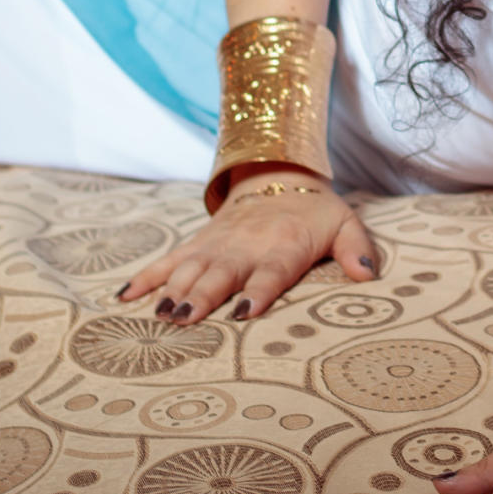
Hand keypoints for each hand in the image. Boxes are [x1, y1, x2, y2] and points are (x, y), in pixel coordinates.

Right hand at [117, 167, 378, 323]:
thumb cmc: (314, 212)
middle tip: (184, 319)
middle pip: (222, 273)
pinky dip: (146, 278)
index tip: (243, 312)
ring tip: (159, 315)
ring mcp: (217, 245)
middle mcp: (245, 246)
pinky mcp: (198, 244)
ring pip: (191, 269)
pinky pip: (168, 260)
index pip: (271, 272)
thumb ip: (357, 248)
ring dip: (173, 291)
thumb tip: (367, 274)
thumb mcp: (345, 223)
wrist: (279, 174)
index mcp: (282, 246)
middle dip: (202, 295)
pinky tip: (125, 298)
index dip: (258, 291)